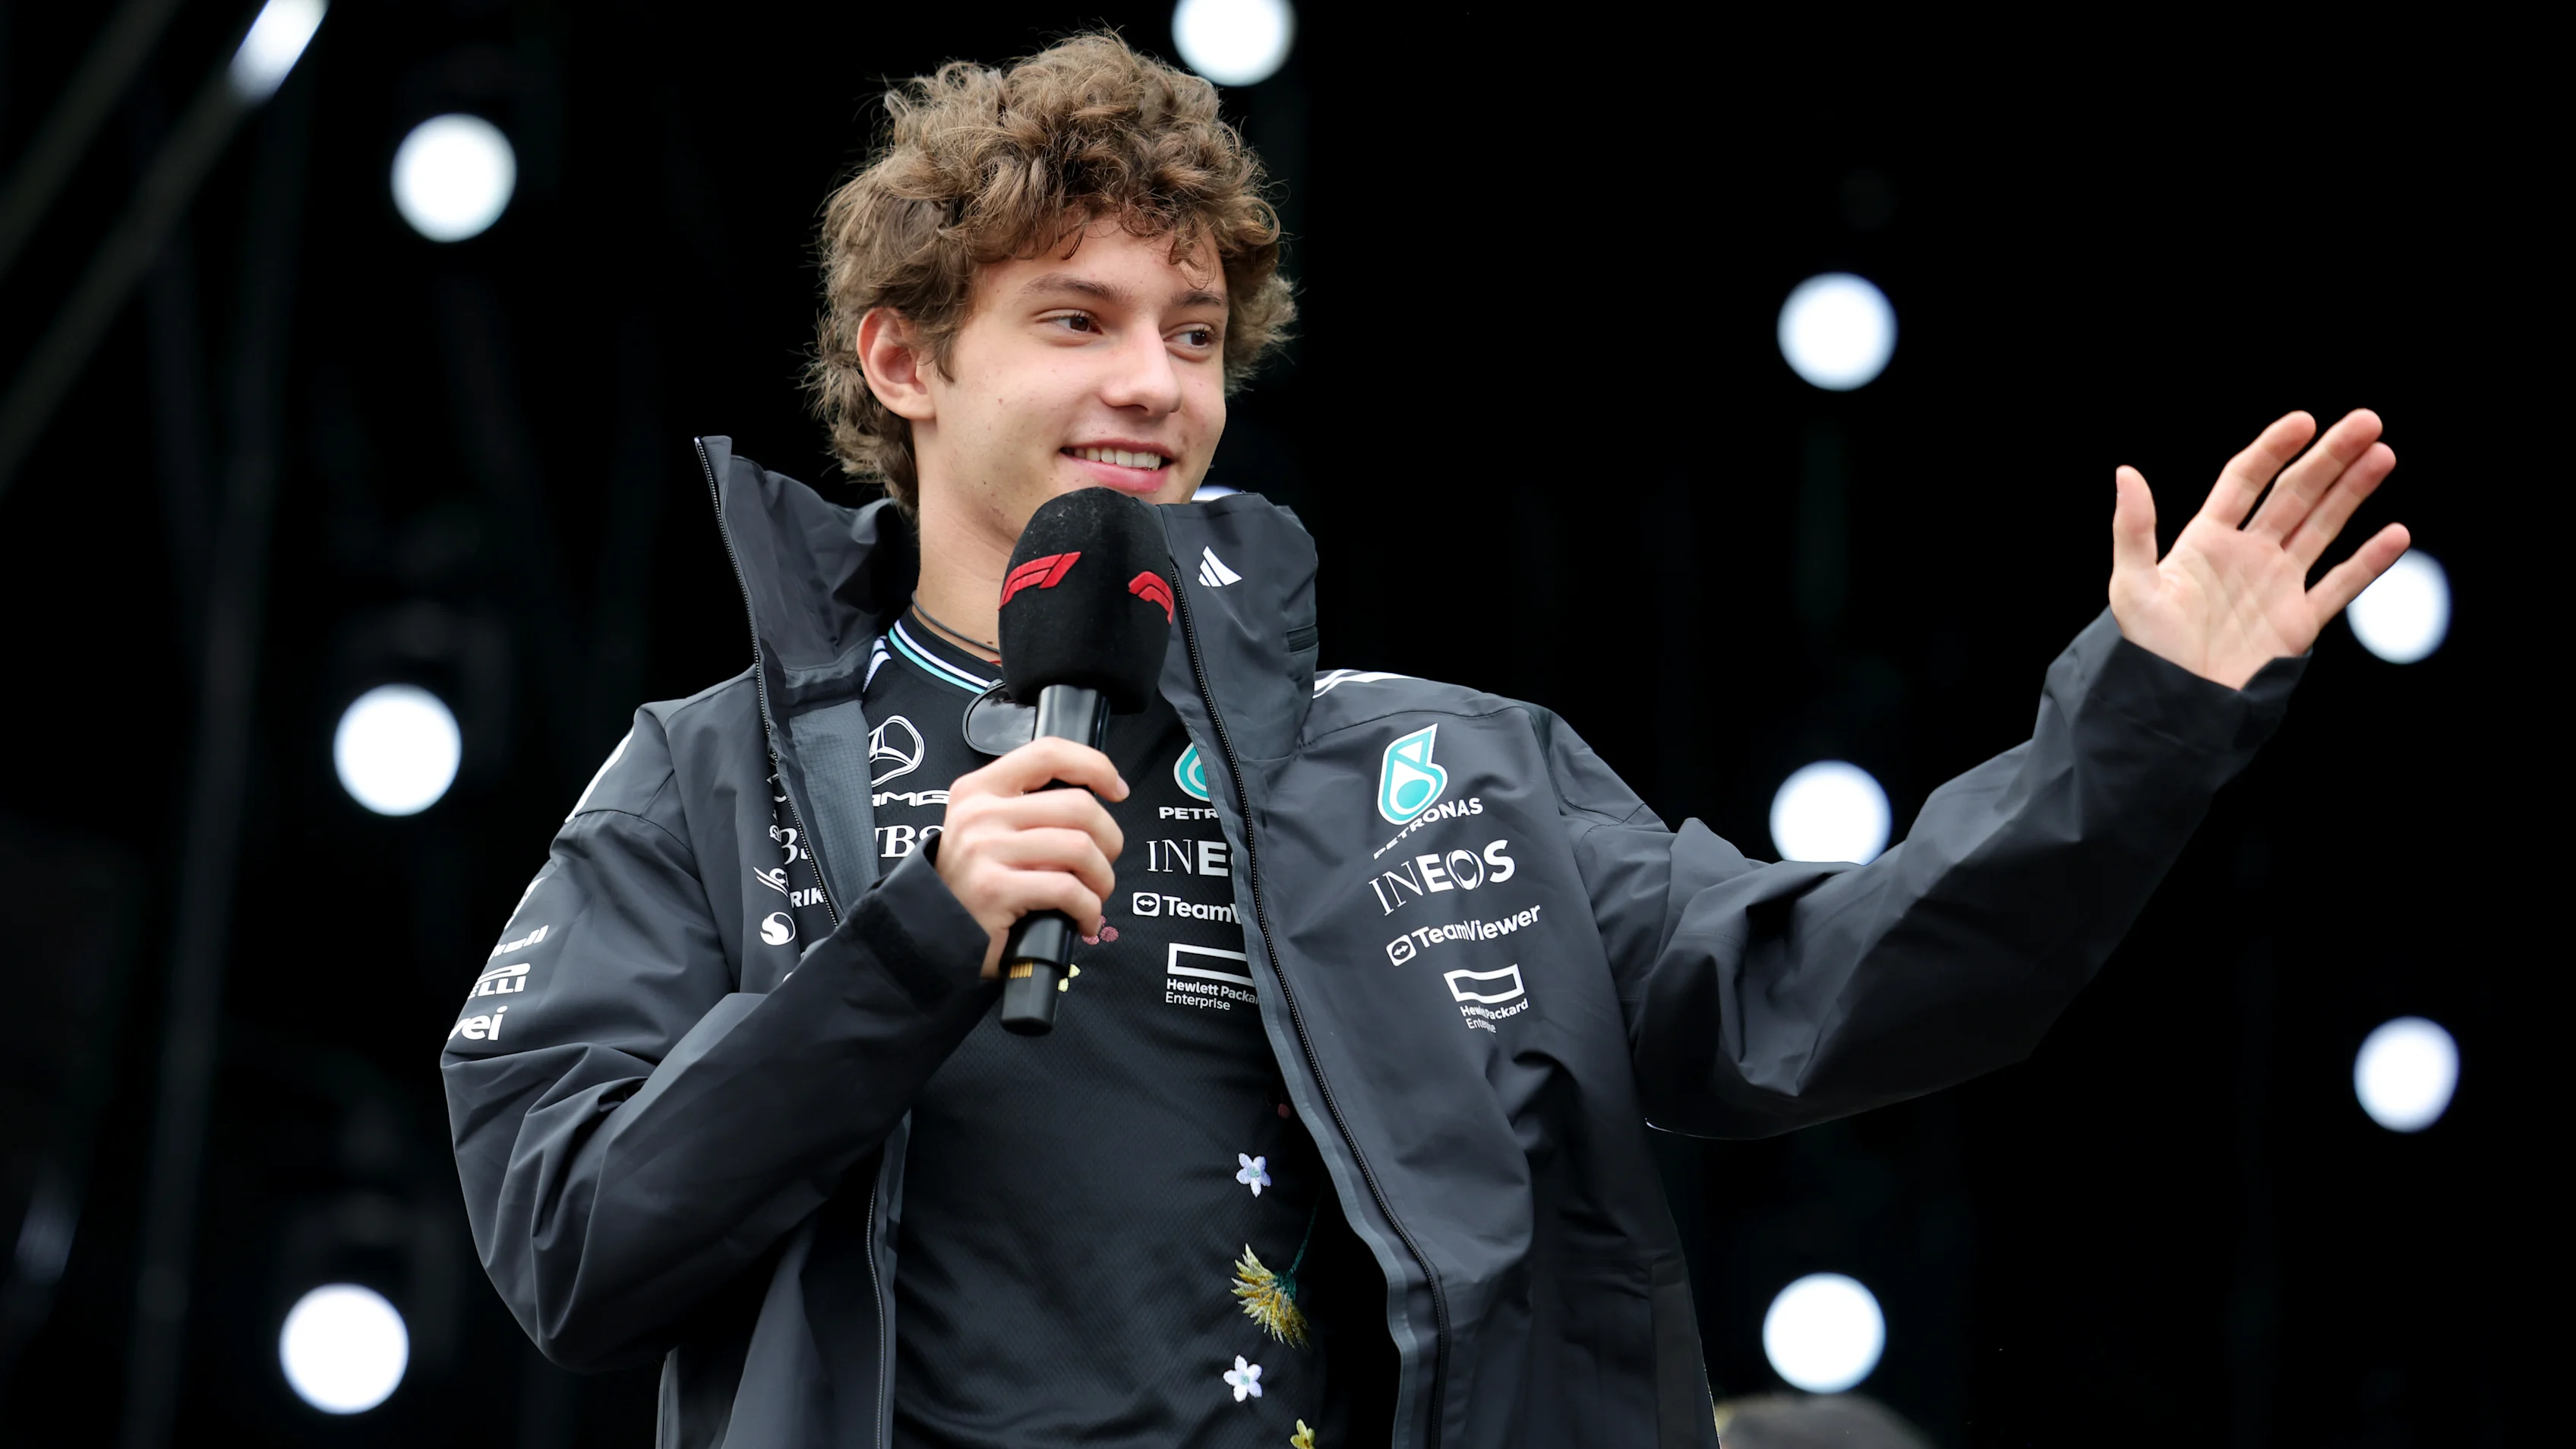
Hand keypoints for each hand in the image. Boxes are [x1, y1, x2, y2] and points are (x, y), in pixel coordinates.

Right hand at [934, 737, 1127, 978]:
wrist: (936, 935)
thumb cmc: (975, 884)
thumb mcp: (989, 830)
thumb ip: (1029, 809)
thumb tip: (1095, 803)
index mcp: (980, 789)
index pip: (1047, 753)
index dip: (1094, 766)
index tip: (1117, 789)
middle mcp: (979, 814)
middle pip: (1077, 805)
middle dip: (1109, 838)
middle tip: (1106, 861)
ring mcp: (985, 851)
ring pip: (1080, 848)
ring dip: (1102, 878)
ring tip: (1095, 895)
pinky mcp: (995, 890)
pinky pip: (1068, 889)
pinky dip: (1089, 908)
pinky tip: (1083, 919)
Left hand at [2110, 409, 2411, 689]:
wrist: (2173, 708)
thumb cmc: (2145, 650)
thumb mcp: (2131, 587)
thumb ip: (2134, 530)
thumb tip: (2125, 473)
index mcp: (2206, 540)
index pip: (2245, 480)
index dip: (2274, 449)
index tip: (2304, 422)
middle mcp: (2247, 555)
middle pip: (2295, 494)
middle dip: (2330, 458)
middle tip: (2368, 422)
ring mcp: (2277, 586)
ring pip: (2323, 527)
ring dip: (2353, 492)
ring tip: (2383, 455)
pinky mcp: (2298, 623)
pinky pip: (2340, 586)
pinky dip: (2369, 561)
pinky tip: (2396, 534)